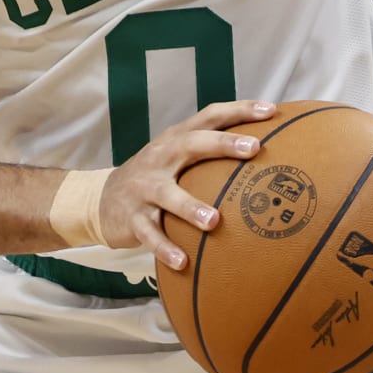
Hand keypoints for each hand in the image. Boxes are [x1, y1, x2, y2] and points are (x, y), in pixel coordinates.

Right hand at [99, 99, 276, 269]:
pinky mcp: (133, 218)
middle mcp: (160, 158)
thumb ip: (211, 151)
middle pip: (191, 144)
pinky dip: (165, 248)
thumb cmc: (155, 176)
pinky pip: (149, 234)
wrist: (101, 199)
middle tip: (254, 149)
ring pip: (167, 195)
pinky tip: (183, 261)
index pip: (209, 116)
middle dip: (223, 144)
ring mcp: (144, 188)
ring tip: (214, 221)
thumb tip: (265, 149)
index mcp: (175, 139)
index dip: (240, 111)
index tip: (271, 110)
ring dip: (190, 207)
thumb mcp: (177, 156)